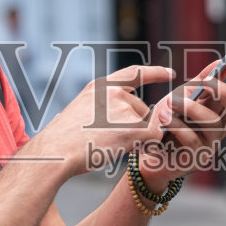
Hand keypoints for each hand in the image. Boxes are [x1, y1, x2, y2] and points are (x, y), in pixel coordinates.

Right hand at [19, 64, 175, 180]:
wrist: (56, 152)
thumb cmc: (62, 140)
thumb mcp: (79, 112)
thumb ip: (101, 109)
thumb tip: (117, 120)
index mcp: (100, 87)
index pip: (134, 73)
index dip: (154, 73)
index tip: (169, 73)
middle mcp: (114, 93)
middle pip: (141, 109)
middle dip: (135, 126)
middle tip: (111, 142)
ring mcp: (125, 109)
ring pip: (146, 126)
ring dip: (136, 138)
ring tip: (110, 147)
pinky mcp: (135, 127)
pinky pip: (153, 138)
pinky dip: (145, 147)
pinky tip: (127, 152)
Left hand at [137, 54, 225, 191]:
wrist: (149, 153)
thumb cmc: (167, 123)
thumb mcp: (181, 98)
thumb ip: (198, 83)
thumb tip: (219, 62)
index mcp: (219, 111)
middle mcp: (220, 128)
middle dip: (223, 92)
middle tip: (204, 82)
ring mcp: (210, 144)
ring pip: (213, 123)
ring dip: (192, 108)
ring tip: (170, 101)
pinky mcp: (195, 158)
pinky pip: (191, 139)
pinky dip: (177, 125)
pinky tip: (163, 117)